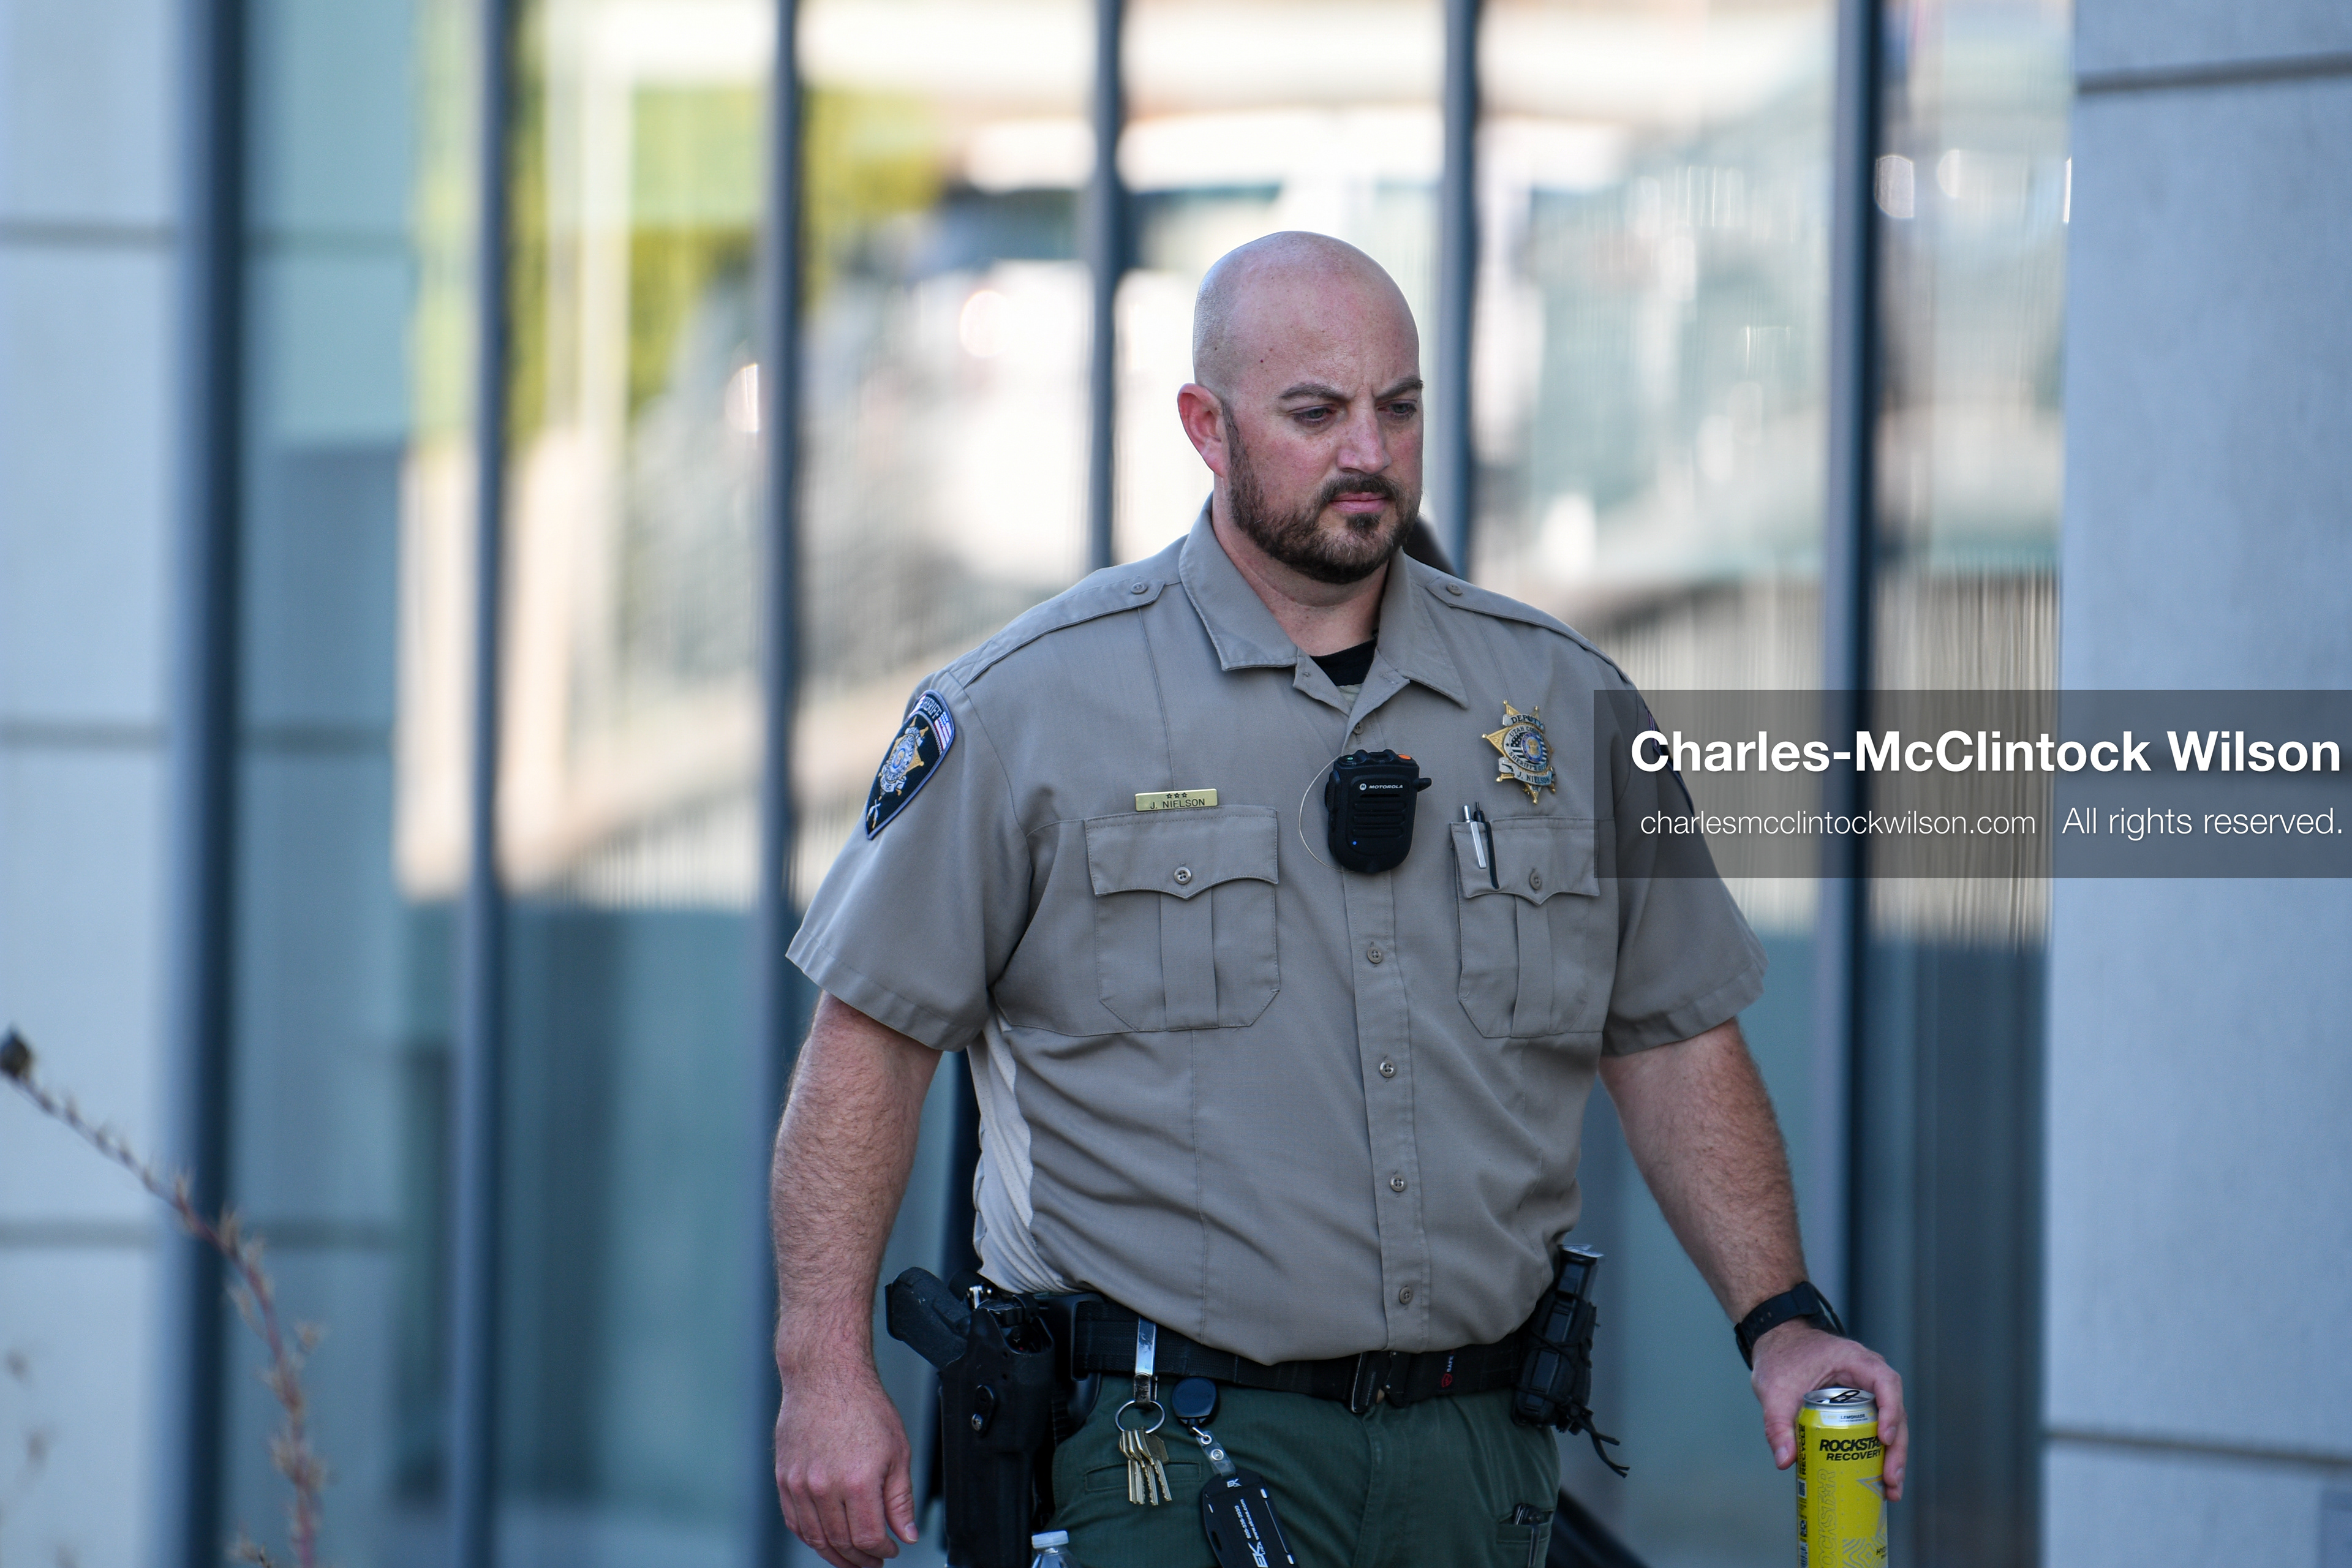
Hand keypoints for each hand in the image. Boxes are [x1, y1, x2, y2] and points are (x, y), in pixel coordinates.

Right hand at [774, 1361, 919, 1567]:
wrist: (825, 1377)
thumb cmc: (863, 1405)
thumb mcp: (897, 1451)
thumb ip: (900, 1499)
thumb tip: (906, 1533)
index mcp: (857, 1481)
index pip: (868, 1537)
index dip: (882, 1551)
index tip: (891, 1550)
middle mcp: (824, 1486)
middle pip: (841, 1542)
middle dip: (860, 1559)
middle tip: (872, 1562)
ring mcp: (800, 1484)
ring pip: (815, 1538)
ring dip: (834, 1554)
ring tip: (851, 1558)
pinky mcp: (784, 1478)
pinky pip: (794, 1521)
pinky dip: (810, 1537)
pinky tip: (824, 1539)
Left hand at [1748, 1321, 1907, 1500]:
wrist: (1776, 1343)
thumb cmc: (1780, 1357)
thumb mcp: (1774, 1390)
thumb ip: (1777, 1424)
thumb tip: (1785, 1461)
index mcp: (1854, 1360)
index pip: (1885, 1382)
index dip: (1890, 1410)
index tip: (1883, 1438)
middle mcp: (1868, 1374)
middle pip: (1895, 1410)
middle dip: (1896, 1447)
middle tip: (1890, 1479)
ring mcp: (1867, 1390)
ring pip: (1890, 1423)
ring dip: (1892, 1456)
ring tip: (1890, 1489)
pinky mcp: (1860, 1405)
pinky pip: (1875, 1427)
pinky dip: (1878, 1452)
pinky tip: (1877, 1479)